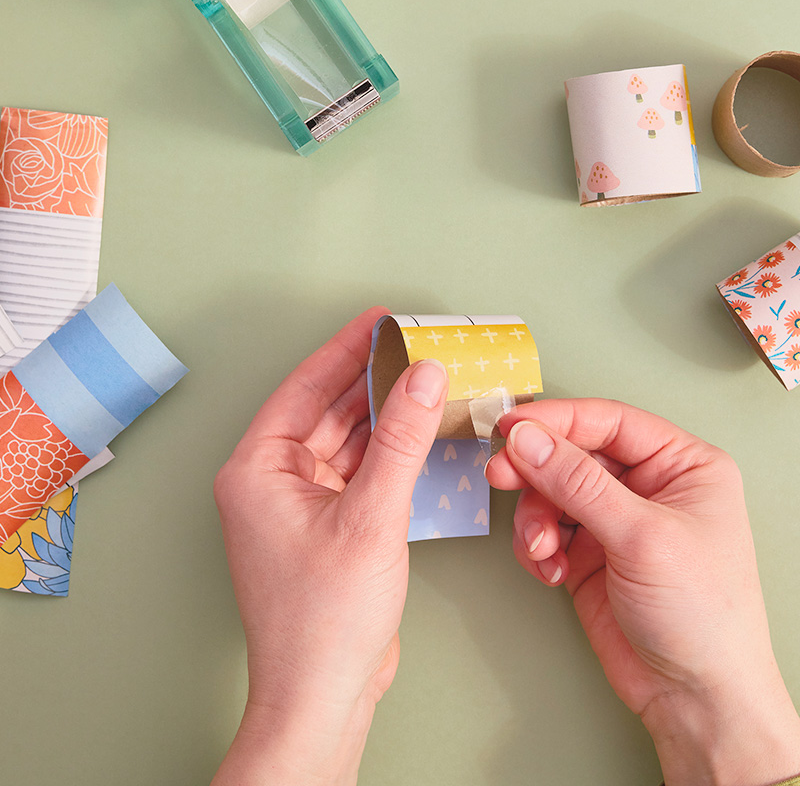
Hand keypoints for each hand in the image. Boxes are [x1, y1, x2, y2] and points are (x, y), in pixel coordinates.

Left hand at [212, 308, 447, 784]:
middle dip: (369, 380)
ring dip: (382, 415)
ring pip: (345, 440)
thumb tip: (423, 376)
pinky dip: (386, 452)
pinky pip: (358, 470)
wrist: (324, 694)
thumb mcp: (371, 517)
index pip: (304, 388)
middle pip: (325, 410)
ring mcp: (300, 503)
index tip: (381, 321)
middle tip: (412, 346)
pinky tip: (416, 432)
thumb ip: (400, 441)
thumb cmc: (325, 619)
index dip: (345, 350)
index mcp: (257, 469)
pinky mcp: (327, 523)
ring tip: (422, 381)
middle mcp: (272, 480)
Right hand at [486, 399, 799, 785]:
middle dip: (536, 471)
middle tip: (501, 474)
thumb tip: (529, 439)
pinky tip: (553, 570)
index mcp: (681, 465)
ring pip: (552, 493)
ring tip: (543, 547)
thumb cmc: (702, 615)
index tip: (511, 427)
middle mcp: (647, 486)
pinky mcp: (589, 553)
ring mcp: (615, 520)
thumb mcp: (641, 536)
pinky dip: (539, 547)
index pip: (608, 422)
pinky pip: (547, 530)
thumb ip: (578, 483)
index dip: (556, 420)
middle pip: (572, 455)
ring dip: (536, 518)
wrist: (693, 698)